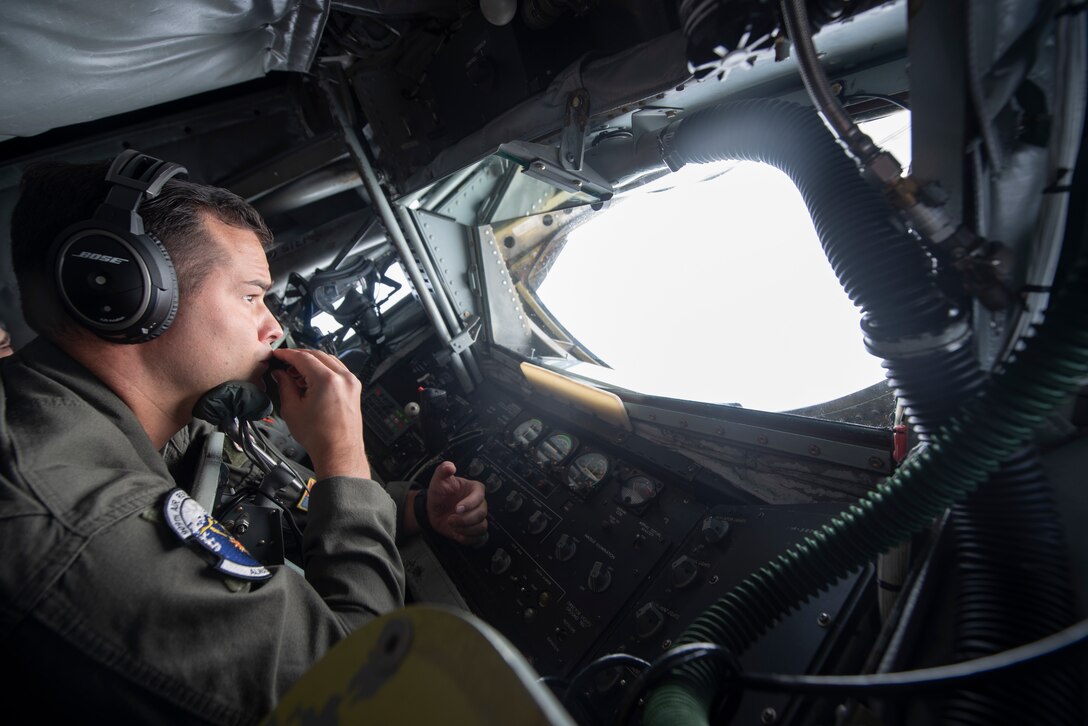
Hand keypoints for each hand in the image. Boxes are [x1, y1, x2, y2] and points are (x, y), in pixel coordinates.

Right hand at [270, 348, 369, 479]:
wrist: (339, 452)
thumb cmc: (319, 437)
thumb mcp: (292, 409)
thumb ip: (285, 385)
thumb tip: (280, 374)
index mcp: (327, 381)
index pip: (303, 357)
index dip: (287, 354)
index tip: (278, 354)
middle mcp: (343, 378)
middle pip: (317, 355)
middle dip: (298, 357)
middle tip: (284, 364)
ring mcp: (351, 383)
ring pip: (328, 360)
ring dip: (311, 362)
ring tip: (296, 374)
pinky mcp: (354, 388)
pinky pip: (337, 370)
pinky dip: (323, 369)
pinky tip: (311, 379)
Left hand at [425, 461, 487, 545]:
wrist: (432, 510)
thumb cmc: (438, 493)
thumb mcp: (438, 480)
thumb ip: (443, 470)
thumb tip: (450, 466)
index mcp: (474, 490)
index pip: (479, 497)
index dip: (470, 504)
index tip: (457, 508)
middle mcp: (479, 504)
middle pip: (482, 514)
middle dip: (465, 519)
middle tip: (450, 518)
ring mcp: (477, 518)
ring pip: (482, 527)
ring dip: (466, 529)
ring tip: (452, 525)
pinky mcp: (473, 531)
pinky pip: (477, 538)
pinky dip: (466, 538)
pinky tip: (456, 532)